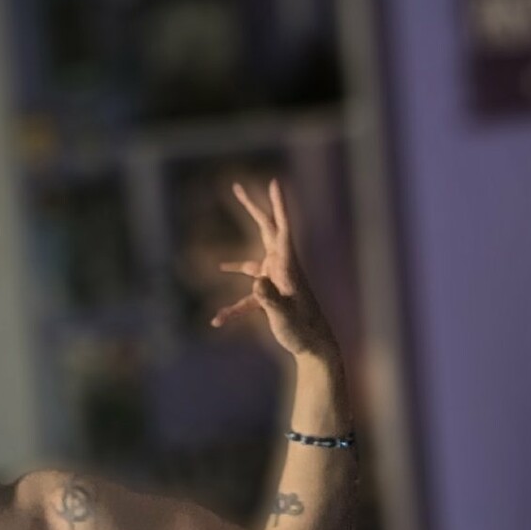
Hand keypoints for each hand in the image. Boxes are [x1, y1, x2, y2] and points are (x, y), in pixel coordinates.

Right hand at [210, 178, 335, 359]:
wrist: (314, 347)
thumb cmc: (302, 330)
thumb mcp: (284, 314)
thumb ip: (269, 297)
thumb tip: (256, 281)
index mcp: (288, 266)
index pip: (283, 228)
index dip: (278, 205)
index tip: (274, 183)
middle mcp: (281, 267)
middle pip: (266, 231)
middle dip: (252, 209)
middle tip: (237, 187)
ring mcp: (274, 281)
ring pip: (251, 264)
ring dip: (234, 264)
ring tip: (216, 266)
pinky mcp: (269, 296)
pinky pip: (246, 297)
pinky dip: (233, 308)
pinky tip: (218, 320)